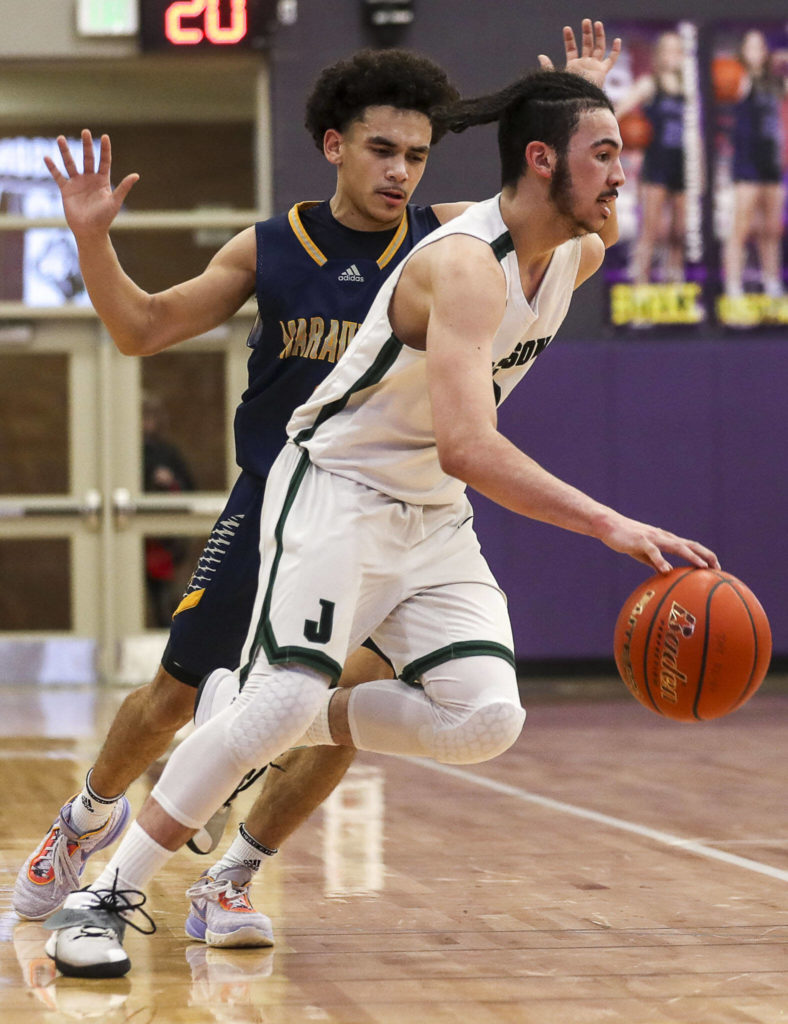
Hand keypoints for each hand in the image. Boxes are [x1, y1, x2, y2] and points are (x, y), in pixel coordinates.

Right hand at [44, 130, 138, 240]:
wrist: (90, 231)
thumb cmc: (104, 218)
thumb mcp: (115, 201)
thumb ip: (124, 187)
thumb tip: (136, 175)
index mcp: (103, 181)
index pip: (104, 161)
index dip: (104, 149)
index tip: (105, 136)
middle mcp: (90, 179)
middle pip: (88, 158)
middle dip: (86, 145)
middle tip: (85, 131)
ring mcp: (77, 183)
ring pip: (70, 163)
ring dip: (65, 151)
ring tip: (60, 138)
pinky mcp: (66, 190)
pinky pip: (58, 176)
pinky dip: (52, 168)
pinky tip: (46, 157)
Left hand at [538, 19, 621, 88]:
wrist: (575, 103)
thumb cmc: (564, 93)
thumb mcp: (554, 77)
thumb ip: (548, 67)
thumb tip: (540, 55)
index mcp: (573, 66)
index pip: (572, 49)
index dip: (569, 39)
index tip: (566, 28)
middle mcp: (585, 65)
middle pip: (587, 45)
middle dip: (586, 33)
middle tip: (585, 21)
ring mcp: (594, 67)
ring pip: (599, 47)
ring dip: (598, 35)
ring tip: (596, 22)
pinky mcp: (602, 72)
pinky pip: (611, 60)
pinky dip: (615, 51)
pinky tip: (617, 40)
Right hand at [597, 512, 719, 573]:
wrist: (608, 525)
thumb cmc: (626, 539)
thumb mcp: (642, 552)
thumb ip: (655, 562)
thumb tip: (666, 573)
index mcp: (665, 539)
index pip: (690, 546)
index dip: (704, 555)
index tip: (715, 567)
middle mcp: (663, 537)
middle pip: (690, 544)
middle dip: (706, 555)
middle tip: (718, 568)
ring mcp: (653, 538)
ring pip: (677, 546)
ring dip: (691, 556)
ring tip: (702, 566)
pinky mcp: (641, 541)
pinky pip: (653, 552)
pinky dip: (661, 560)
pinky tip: (666, 570)